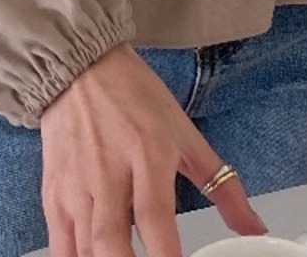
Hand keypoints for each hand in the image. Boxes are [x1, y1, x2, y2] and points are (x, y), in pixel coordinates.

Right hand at [40, 42, 268, 256]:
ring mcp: (76, 185)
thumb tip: (253, 226)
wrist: (79, 67)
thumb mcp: (184, 132)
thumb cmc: (133, 96)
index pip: (155, 217)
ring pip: (85, 248)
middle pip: (111, 241)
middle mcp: (108, 172)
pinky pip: (60, 245)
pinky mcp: (53, 193)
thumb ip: (222, 184)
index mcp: (147, 153)